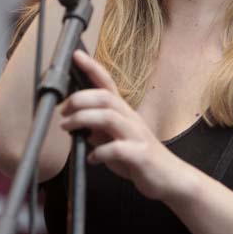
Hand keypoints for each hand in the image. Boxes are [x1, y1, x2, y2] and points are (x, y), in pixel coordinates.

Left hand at [60, 49, 193, 202]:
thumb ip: (99, 131)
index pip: (108, 84)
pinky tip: (92, 158)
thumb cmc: (141, 157)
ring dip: (84, 119)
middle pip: (105, 98)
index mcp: (125, 113)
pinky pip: (118, 149)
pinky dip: (100, 152)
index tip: (77, 55)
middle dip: (80, 98)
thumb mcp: (117, 140)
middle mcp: (131, 119)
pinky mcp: (141, 155)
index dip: (93, 68)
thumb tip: (79, 126)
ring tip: (67, 127)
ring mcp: (137, 136)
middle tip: (62, 109)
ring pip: (109, 118)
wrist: (170, 177)